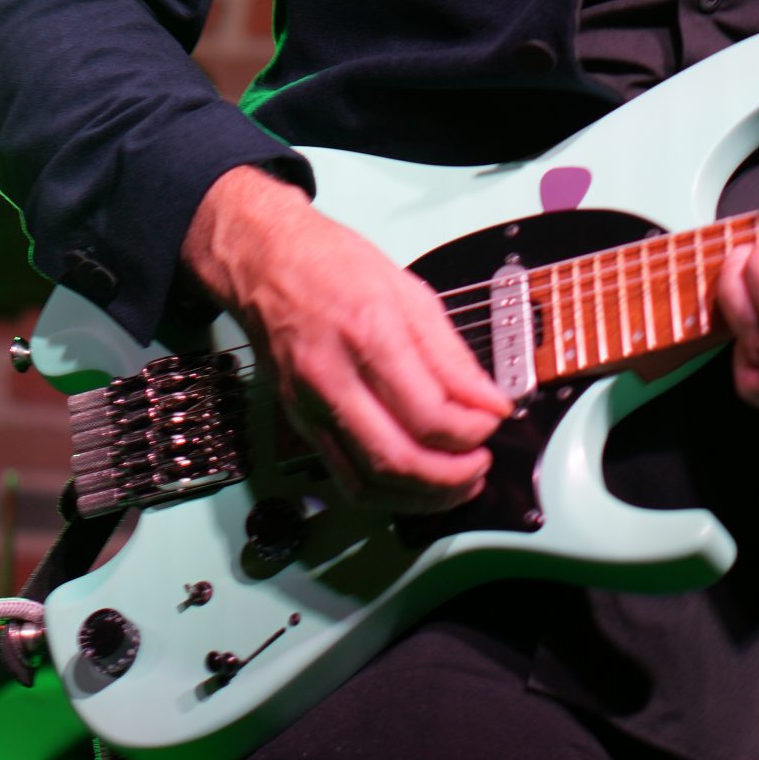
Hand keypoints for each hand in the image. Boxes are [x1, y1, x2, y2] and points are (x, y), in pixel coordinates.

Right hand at [182, 166, 510, 513]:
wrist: (264, 262)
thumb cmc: (331, 266)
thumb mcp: (410, 292)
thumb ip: (452, 356)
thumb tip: (490, 400)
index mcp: (366, 334)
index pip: (427, 412)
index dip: (473, 430)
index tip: (494, 420)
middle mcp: (331, 377)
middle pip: (396, 460)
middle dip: (452, 476)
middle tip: (481, 463)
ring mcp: (308, 406)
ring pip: (368, 483)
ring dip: (422, 496)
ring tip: (458, 482)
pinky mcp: (300, 422)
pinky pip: (345, 478)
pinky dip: (387, 494)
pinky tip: (416, 482)